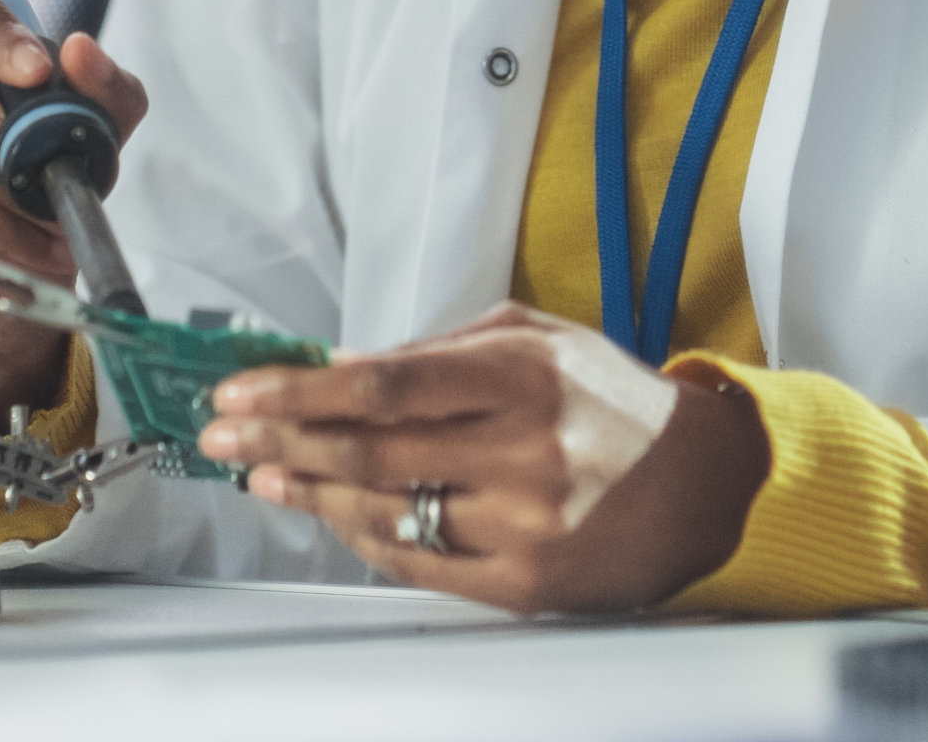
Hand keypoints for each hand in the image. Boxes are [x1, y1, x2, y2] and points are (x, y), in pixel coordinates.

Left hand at [196, 303, 769, 612]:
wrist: (705, 487)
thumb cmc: (612, 404)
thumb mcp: (538, 342)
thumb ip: (439, 352)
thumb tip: (339, 367)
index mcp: (524, 375)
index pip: (383, 385)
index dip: (298, 390)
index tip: (240, 390)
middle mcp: (524, 449)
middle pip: (369, 448)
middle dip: (279, 440)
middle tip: (222, 435)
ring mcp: (524, 523)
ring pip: (385, 511)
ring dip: (308, 492)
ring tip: (261, 474)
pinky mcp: (527, 584)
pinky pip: (420, 563)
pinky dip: (364, 536)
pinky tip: (330, 513)